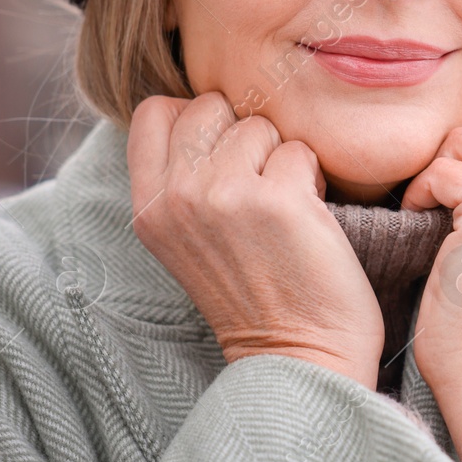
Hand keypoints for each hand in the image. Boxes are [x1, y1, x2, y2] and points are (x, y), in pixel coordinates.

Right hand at [127, 93, 384, 388]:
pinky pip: (300, 150)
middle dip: (243, 133)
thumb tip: (204, 109)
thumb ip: (183, 179)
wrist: (297, 356)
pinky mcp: (278, 200)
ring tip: (284, 207)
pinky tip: (308, 218)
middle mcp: (178, 197)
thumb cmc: (254, 293)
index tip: (224, 155)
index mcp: (149, 207)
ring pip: (259, 125)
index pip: (155, 112)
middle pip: (209, 106)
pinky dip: (313, 177)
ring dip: (282, 157)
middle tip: (259, 182)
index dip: (197, 118)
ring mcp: (224, 196)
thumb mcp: (189, 238)